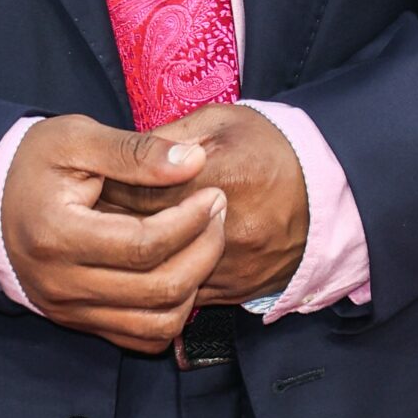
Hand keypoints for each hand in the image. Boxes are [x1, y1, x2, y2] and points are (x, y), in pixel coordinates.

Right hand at [0, 116, 227, 354]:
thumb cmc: (35, 162)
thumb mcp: (77, 138)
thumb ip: (135, 151)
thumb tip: (194, 162)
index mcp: (57, 236)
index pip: (143, 245)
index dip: (190, 222)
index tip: (213, 194)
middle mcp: (62, 284)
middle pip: (158, 289)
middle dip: (204, 251)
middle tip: (218, 214)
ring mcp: (69, 310)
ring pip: (156, 325)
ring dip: (194, 286)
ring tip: (204, 242)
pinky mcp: (78, 322)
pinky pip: (140, 338)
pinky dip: (171, 313)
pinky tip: (180, 272)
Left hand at [99, 104, 308, 305]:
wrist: (330, 190)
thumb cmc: (269, 144)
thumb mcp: (220, 121)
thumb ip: (170, 137)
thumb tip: (123, 153)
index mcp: (217, 177)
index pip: (141, 192)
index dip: (107, 189)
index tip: (87, 186)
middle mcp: (225, 228)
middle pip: (146, 237)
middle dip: (111, 228)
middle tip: (88, 217)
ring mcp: (233, 265)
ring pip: (163, 274)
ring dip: (134, 262)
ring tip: (110, 243)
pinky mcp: (239, 291)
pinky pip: (187, 296)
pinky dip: (163, 281)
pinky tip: (148, 264)